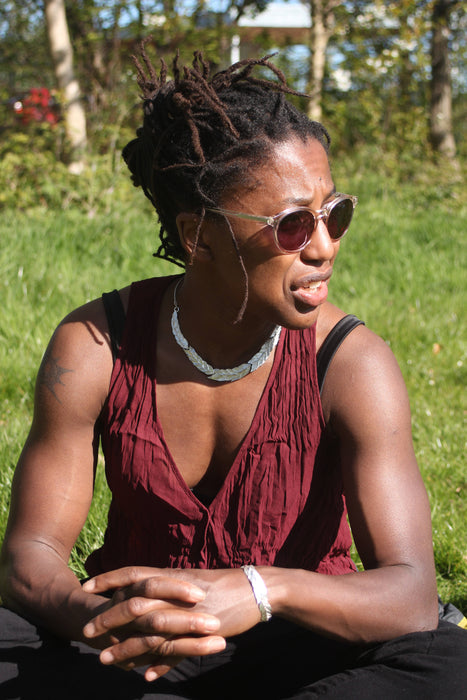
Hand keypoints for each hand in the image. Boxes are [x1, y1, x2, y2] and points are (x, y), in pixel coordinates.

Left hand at [82, 569, 226, 679]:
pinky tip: (145, 675)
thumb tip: (143, 596)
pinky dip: (161, 663)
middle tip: (86, 632)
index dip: (109, 578)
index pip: (134, 573)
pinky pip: (177, 651)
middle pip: (135, 603)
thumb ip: (167, 590)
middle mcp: (176, 592)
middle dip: (108, 618)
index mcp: (172, 577)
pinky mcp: (203, 632)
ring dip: (126, 648)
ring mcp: (189, 613)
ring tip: (105, 661)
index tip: (86, 585)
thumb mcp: (190, 582)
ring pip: (151, 630)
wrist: (255, 589)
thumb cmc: (222, 585)